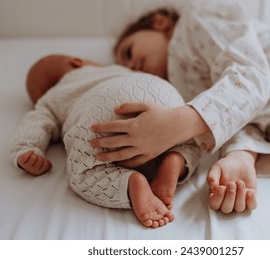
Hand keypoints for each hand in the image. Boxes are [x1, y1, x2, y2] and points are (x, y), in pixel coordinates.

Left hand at [17, 150, 51, 175]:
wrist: (26, 158)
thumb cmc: (36, 160)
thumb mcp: (44, 163)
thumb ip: (48, 165)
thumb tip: (50, 164)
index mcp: (39, 172)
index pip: (47, 164)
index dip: (45, 160)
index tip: (42, 160)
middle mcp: (32, 171)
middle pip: (40, 159)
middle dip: (40, 157)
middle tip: (37, 158)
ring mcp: (26, 166)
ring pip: (34, 157)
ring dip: (34, 155)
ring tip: (32, 157)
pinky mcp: (21, 161)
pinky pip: (26, 156)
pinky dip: (29, 152)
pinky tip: (30, 153)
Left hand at [90, 102, 207, 166]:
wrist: (178, 125)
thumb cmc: (161, 112)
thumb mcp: (145, 105)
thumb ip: (129, 106)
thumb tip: (114, 110)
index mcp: (134, 124)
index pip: (112, 126)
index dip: (100, 127)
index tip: (91, 128)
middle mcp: (136, 138)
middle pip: (113, 142)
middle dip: (100, 143)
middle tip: (90, 143)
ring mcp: (142, 148)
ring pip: (121, 155)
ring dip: (108, 156)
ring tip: (98, 157)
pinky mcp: (149, 155)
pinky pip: (134, 162)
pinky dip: (124, 164)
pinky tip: (116, 163)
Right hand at [207, 150, 256, 212]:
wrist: (239, 161)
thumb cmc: (226, 166)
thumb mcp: (216, 168)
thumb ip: (212, 177)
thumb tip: (212, 187)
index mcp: (216, 195)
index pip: (214, 204)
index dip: (218, 198)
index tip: (221, 187)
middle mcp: (227, 200)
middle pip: (227, 209)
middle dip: (230, 196)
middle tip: (232, 183)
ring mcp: (239, 200)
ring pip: (239, 207)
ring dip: (240, 196)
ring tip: (240, 182)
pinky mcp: (249, 198)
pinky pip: (252, 205)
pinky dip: (251, 200)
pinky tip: (249, 191)